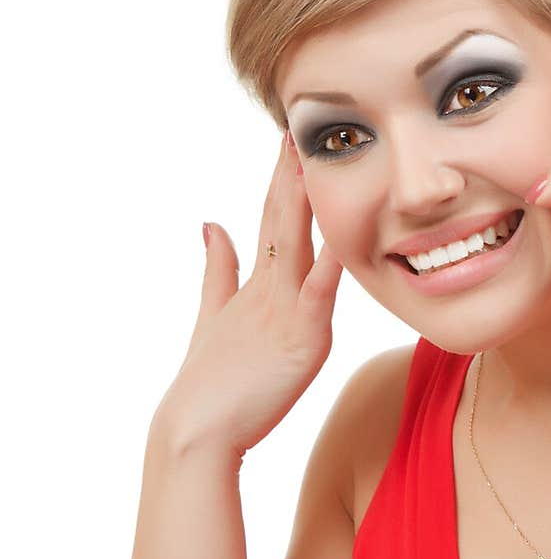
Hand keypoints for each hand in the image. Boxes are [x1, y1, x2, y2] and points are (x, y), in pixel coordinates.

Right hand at [154, 133, 343, 460]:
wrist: (197, 431)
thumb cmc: (211, 386)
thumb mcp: (214, 317)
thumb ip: (217, 270)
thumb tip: (210, 222)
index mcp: (256, 285)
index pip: (270, 220)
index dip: (280, 180)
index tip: (288, 142)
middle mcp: (271, 290)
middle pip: (282, 220)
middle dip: (292, 174)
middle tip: (302, 127)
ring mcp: (285, 312)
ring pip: (299, 245)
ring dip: (309, 201)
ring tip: (316, 159)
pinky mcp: (303, 339)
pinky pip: (321, 294)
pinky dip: (332, 265)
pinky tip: (345, 236)